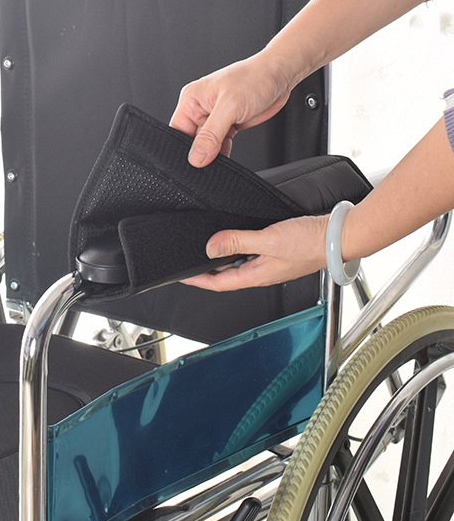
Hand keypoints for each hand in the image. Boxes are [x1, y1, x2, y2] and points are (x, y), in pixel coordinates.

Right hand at [170, 54, 291, 166]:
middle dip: (199, 154)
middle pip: (191, 140)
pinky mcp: (228, 124)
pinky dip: (223, 154)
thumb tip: (196, 156)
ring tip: (218, 165)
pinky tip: (226, 161)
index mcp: (192, 99)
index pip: (177, 130)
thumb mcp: (230, 107)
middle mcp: (200, 108)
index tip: (192, 163)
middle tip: (206, 167)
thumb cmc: (255, 78)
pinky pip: (220, 144)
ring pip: (206, 145)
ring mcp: (215, 117)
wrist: (280, 74)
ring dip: (212, 156)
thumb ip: (211, 134)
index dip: (182, 149)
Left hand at [186, 215, 328, 290]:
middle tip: (188, 261)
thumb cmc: (311, 242)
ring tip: (205, 251)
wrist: (339, 236)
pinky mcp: (277, 255)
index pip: (219, 283)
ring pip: (238, 265)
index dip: (198, 280)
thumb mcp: (268, 238)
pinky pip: (250, 256)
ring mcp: (270, 265)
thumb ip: (239, 240)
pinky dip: (237, 249)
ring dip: (221, 260)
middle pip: (226, 276)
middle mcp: (262, 273)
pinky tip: (233, 240)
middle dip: (206, 270)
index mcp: (258, 276)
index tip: (181, 276)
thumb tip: (212, 246)